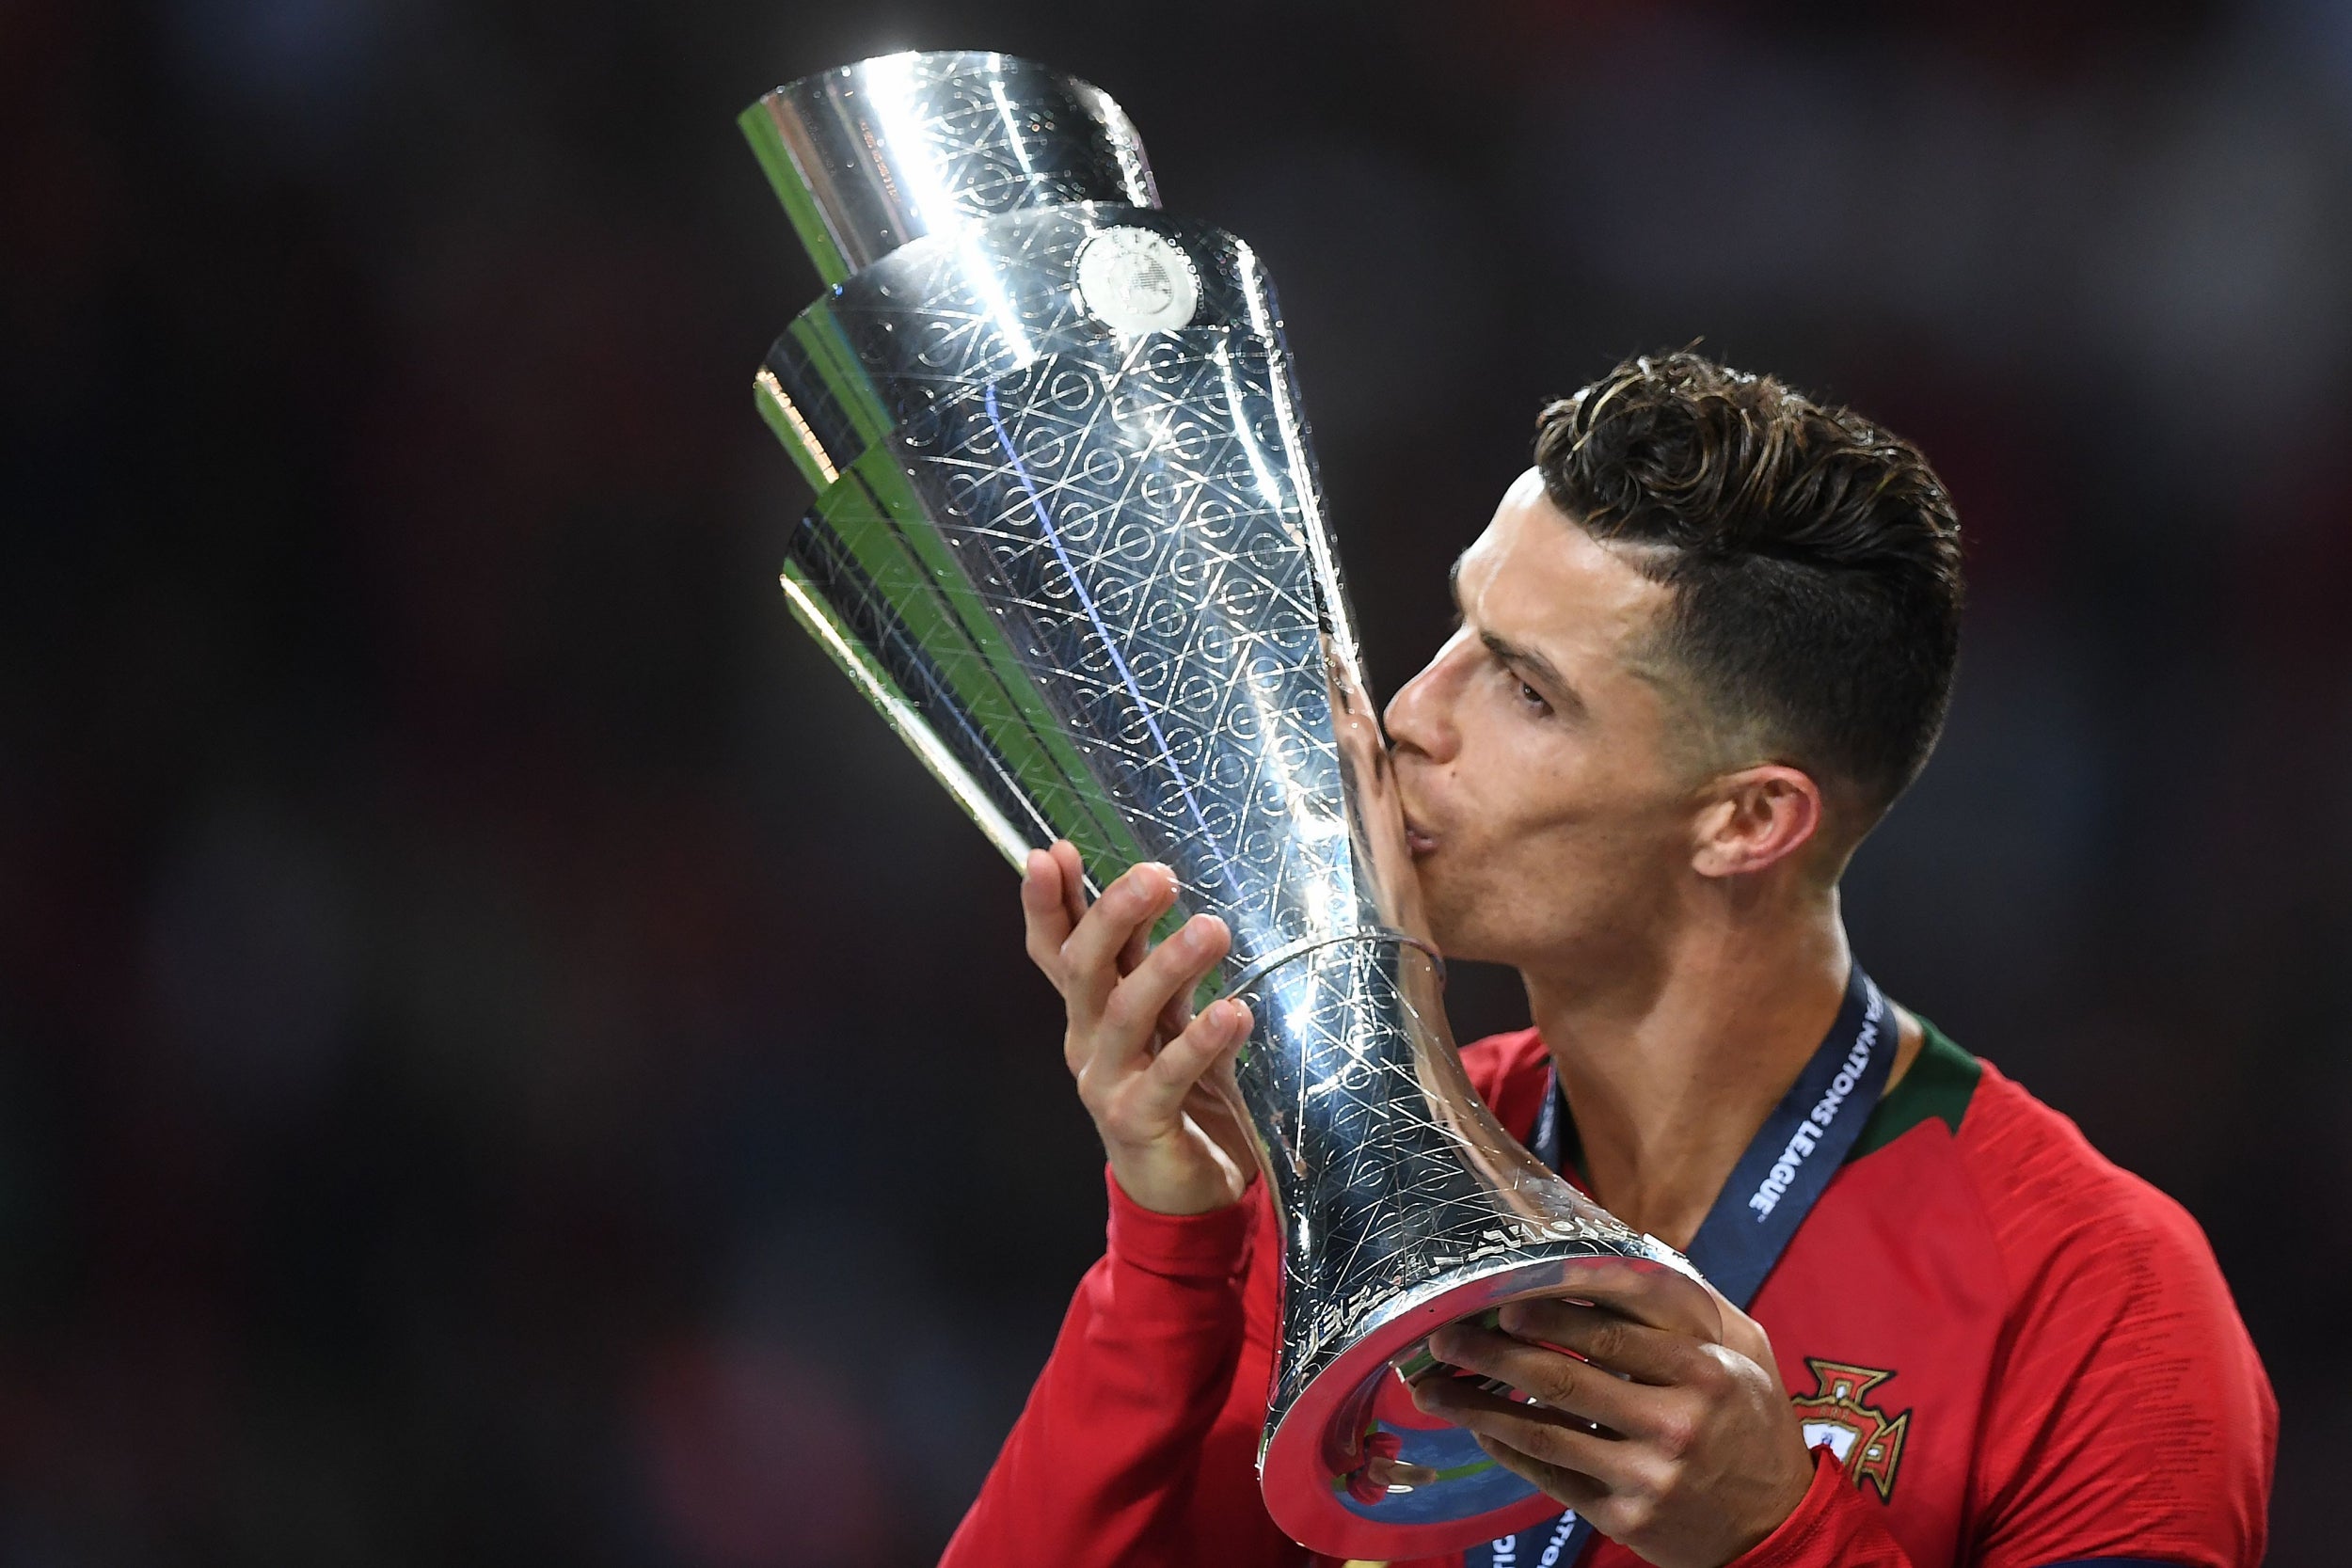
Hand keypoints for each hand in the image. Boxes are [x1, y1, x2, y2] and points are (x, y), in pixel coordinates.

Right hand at [1020, 841, 1256, 1215]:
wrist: (1191, 1191)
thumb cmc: (1184, 1092)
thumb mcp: (1169, 1016)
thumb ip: (1155, 961)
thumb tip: (1152, 887)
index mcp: (1090, 1011)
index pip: (1057, 948)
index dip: (1049, 903)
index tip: (1052, 852)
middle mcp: (1088, 1042)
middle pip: (1084, 970)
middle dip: (1112, 916)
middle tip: (1157, 877)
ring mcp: (1107, 1082)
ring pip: (1124, 1013)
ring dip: (1166, 967)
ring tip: (1211, 929)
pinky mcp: (1139, 1121)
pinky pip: (1169, 1075)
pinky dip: (1200, 1042)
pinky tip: (1233, 1013)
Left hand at [1409, 1292, 1814, 1567]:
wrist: (1775, 1529)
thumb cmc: (1752, 1424)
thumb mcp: (1748, 1354)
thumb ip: (1693, 1305)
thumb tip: (1620, 1249)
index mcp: (1707, 1372)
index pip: (1615, 1331)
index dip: (1551, 1313)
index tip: (1502, 1297)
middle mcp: (1677, 1422)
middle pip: (1566, 1379)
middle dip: (1494, 1355)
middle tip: (1444, 1334)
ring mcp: (1649, 1475)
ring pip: (1545, 1432)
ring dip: (1477, 1406)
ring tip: (1429, 1386)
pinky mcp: (1625, 1517)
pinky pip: (1551, 1476)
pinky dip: (1507, 1448)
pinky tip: (1476, 1425)